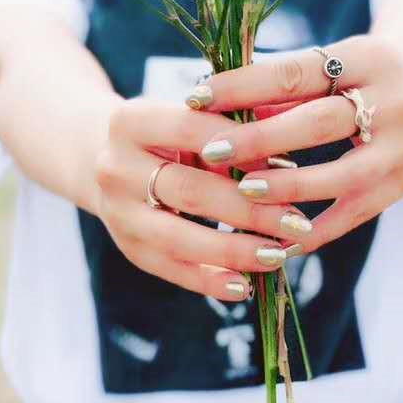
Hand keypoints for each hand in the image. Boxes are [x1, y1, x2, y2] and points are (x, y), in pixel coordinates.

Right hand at [88, 96, 319, 300]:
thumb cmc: (171, 133)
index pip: (192, 130)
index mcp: (131, 121)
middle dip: (249, 209)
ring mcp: (117, 212)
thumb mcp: (194, 116)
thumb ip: (236, 125)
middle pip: (189, 191)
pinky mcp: (127, 248)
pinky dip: (209, 281)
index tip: (289, 166)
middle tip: (296, 222)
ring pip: (178, 238)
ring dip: (233, 251)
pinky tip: (245, 286)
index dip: (241, 147)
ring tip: (278, 255)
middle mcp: (115, 167)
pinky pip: (170, 270)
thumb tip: (287, 150)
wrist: (106, 158)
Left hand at [182, 17, 402, 252]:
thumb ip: (284, 87)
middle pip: (319, 124)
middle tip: (210, 151)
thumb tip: (220, 112)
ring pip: (340, 176)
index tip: (197, 96)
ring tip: (241, 194)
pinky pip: (355, 213)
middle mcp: (394, 99)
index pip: (297, 72)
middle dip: (260, 141)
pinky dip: (315, 230)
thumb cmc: (364, 66)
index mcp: (368, 56)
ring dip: (286, 189)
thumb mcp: (333, 59)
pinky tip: (277, 240)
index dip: (244, 86)